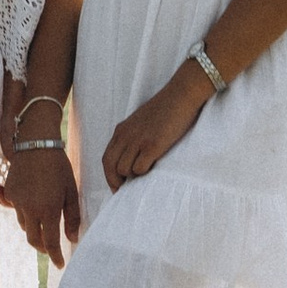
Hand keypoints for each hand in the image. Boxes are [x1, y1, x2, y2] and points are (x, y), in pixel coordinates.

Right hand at [5, 142, 78, 265]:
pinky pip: (17, 210)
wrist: (35, 143)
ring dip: (35, 228)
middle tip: (52, 248)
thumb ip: (72, 217)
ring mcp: (17, 202)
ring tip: (44, 220)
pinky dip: (26, 212)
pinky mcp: (10, 193)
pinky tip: (34, 202)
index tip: (60, 264)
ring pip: (25, 225)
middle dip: (42, 247)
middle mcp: (30, 209)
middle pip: (33, 239)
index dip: (55, 256)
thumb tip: (72, 238)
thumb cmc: (58, 166)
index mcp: (48, 210)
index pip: (50, 242)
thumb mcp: (71, 191)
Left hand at [102, 65, 213, 191]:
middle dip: (116, 182)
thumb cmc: (165, 111)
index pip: (106, 159)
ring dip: (133, 176)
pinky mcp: (152, 145)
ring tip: (144, 174)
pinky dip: (144, 173)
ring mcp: (138, 141)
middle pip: (110, 167)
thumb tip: (130, 160)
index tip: (117, 187)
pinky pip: (140, 169)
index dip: (109, 176)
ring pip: (124, 170)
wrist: (180, 96)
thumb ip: (132, 138)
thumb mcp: (140, 122)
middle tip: (126, 191)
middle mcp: (125, 136)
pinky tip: (153, 168)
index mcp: (121, 130)